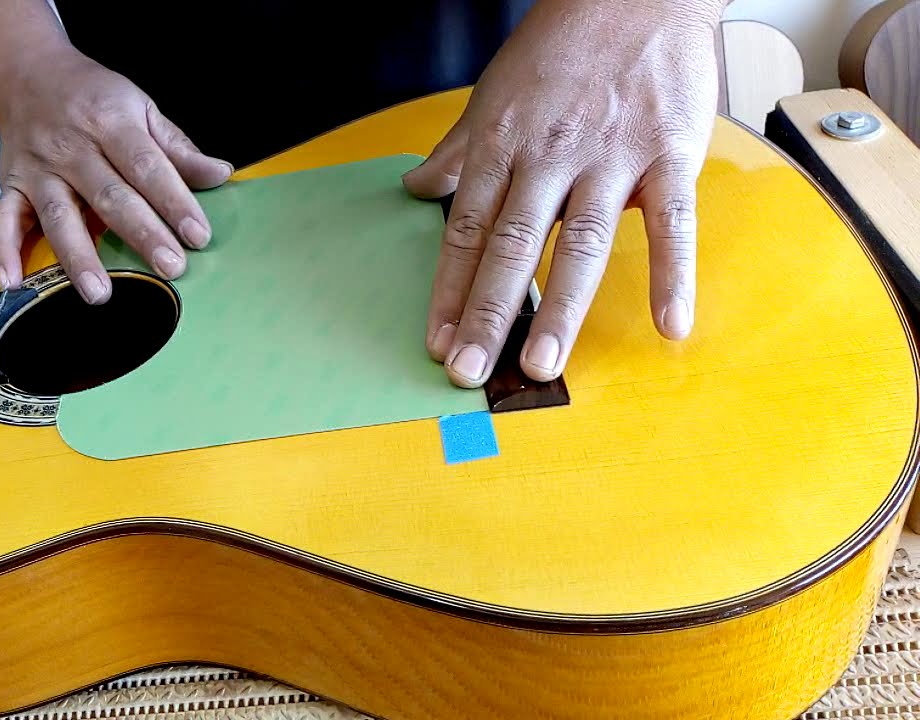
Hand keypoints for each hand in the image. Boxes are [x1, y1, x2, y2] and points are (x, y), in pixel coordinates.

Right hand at [0, 44, 232, 301]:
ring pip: (58, 216)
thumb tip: (220, 174)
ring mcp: (38, 169)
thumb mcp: (141, 108)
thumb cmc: (91, 96)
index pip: (148, 167)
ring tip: (100, 294)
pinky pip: (2, 221)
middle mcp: (72, 147)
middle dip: (142, 234)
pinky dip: (3, 252)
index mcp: (111, 123)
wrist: (27, 72)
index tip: (198, 235)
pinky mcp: (11, 185)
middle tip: (170, 268)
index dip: (175, 202)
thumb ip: (178, 148)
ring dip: (78, 257)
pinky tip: (13, 282)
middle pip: (110, 196)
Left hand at [402, 0, 723, 386]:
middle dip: (487, 314)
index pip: (466, 230)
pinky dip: (674, 273)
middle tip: (470, 371)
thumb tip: (418, 188)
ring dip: (558, 308)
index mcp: (503, 144)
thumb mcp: (494, 92)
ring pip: (580, 244)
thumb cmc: (563, 41)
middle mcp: (549, 156)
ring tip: (541, 364)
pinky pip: (672, 222)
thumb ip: (459, 149)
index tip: (436, 341)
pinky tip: (671, 323)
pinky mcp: (669, 153)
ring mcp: (610, 157)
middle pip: (511, 247)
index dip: (448, 291)